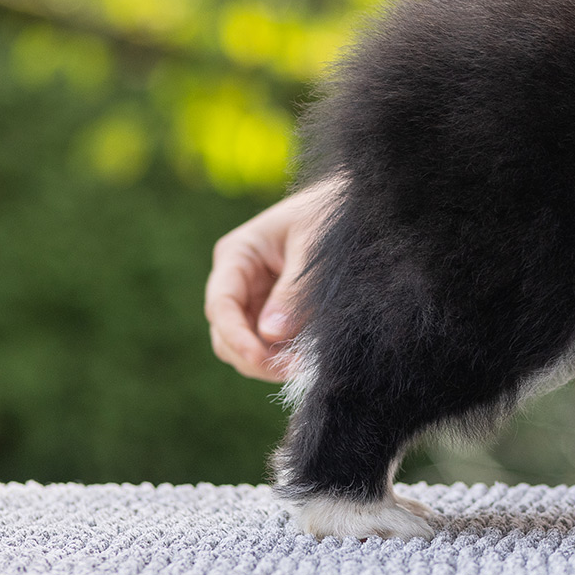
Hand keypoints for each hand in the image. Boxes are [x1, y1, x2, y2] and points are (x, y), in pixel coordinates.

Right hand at [204, 179, 342, 381]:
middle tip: (295, 368)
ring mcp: (256, 299)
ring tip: (305, 367)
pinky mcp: (277, 313)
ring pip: (246, 345)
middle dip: (254, 357)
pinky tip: (309, 359)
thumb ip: (294, 289)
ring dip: (270, 363)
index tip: (260, 358)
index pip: (221, 305)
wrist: (354, 206)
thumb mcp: (314, 247)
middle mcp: (239, 280)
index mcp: (237, 254)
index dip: (236, 337)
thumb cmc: (330, 213)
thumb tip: (271, 335)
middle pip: (226, 334)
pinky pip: (271, 344)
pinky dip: (284, 357)